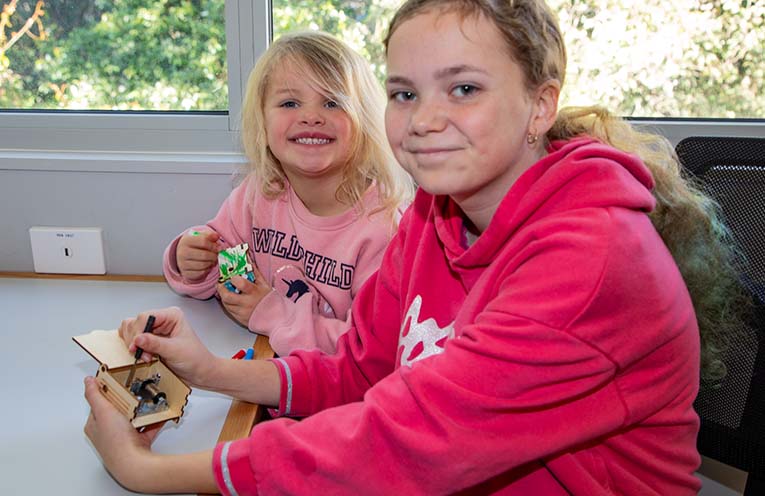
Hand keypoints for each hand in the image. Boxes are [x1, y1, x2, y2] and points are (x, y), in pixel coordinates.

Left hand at [83, 376, 162, 490]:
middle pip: (118, 409)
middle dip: (128, 400)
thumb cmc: (116, 442)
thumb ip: (95, 395)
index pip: (99, 403)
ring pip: (134, 417)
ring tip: (148, 403)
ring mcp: (124, 437)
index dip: (107, 391)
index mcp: (94, 425)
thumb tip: (88, 381)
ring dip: (142, 410)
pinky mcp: (139, 441)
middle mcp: (108, 432)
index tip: (117, 381)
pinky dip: (154, 420)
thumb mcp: (103, 411)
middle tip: (135, 392)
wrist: (135, 463)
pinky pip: (148, 426)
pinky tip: (159, 414)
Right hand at [118, 308, 218, 387]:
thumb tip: (138, 338)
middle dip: (136, 341)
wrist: (200, 373)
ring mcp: (155, 330)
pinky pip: (132, 339)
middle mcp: (162, 320)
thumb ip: (155, 344)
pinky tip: (143, 356)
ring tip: (146, 357)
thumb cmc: (195, 359)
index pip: (145, 317)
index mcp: (172, 315)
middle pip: (135, 323)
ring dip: (134, 345)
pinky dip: (133, 348)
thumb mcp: (175, 351)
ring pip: (131, 330)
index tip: (136, 346)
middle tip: (144, 355)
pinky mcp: (149, 340)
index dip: (138, 331)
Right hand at [176, 229, 219, 280]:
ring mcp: (182, 264)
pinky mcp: (186, 273)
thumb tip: (216, 236)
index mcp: (186, 240)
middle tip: (217, 255)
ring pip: (203, 265)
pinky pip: (201, 273)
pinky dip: (207, 270)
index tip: (218, 247)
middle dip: (214, 255)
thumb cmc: (195, 244)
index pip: (203, 241)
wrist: (184, 254)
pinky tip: (208, 266)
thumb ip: (209, 235)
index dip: (214, 245)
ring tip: (213, 260)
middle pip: (204, 255)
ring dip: (211, 263)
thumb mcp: (201, 236)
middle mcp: (182, 252)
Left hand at [217, 265, 272, 326]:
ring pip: (226, 304)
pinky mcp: (240, 320)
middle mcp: (247, 303)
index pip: (240, 283)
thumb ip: (255, 272)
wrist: (276, 318)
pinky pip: (229, 311)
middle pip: (227, 296)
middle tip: (221, 284)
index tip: (232, 277)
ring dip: (223, 297)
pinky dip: (228, 305)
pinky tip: (232, 301)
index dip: (233, 279)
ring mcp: (243, 313)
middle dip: (221, 289)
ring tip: (226, 292)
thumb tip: (248, 258)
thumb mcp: (265, 284)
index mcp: (255, 292)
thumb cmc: (271, 301)